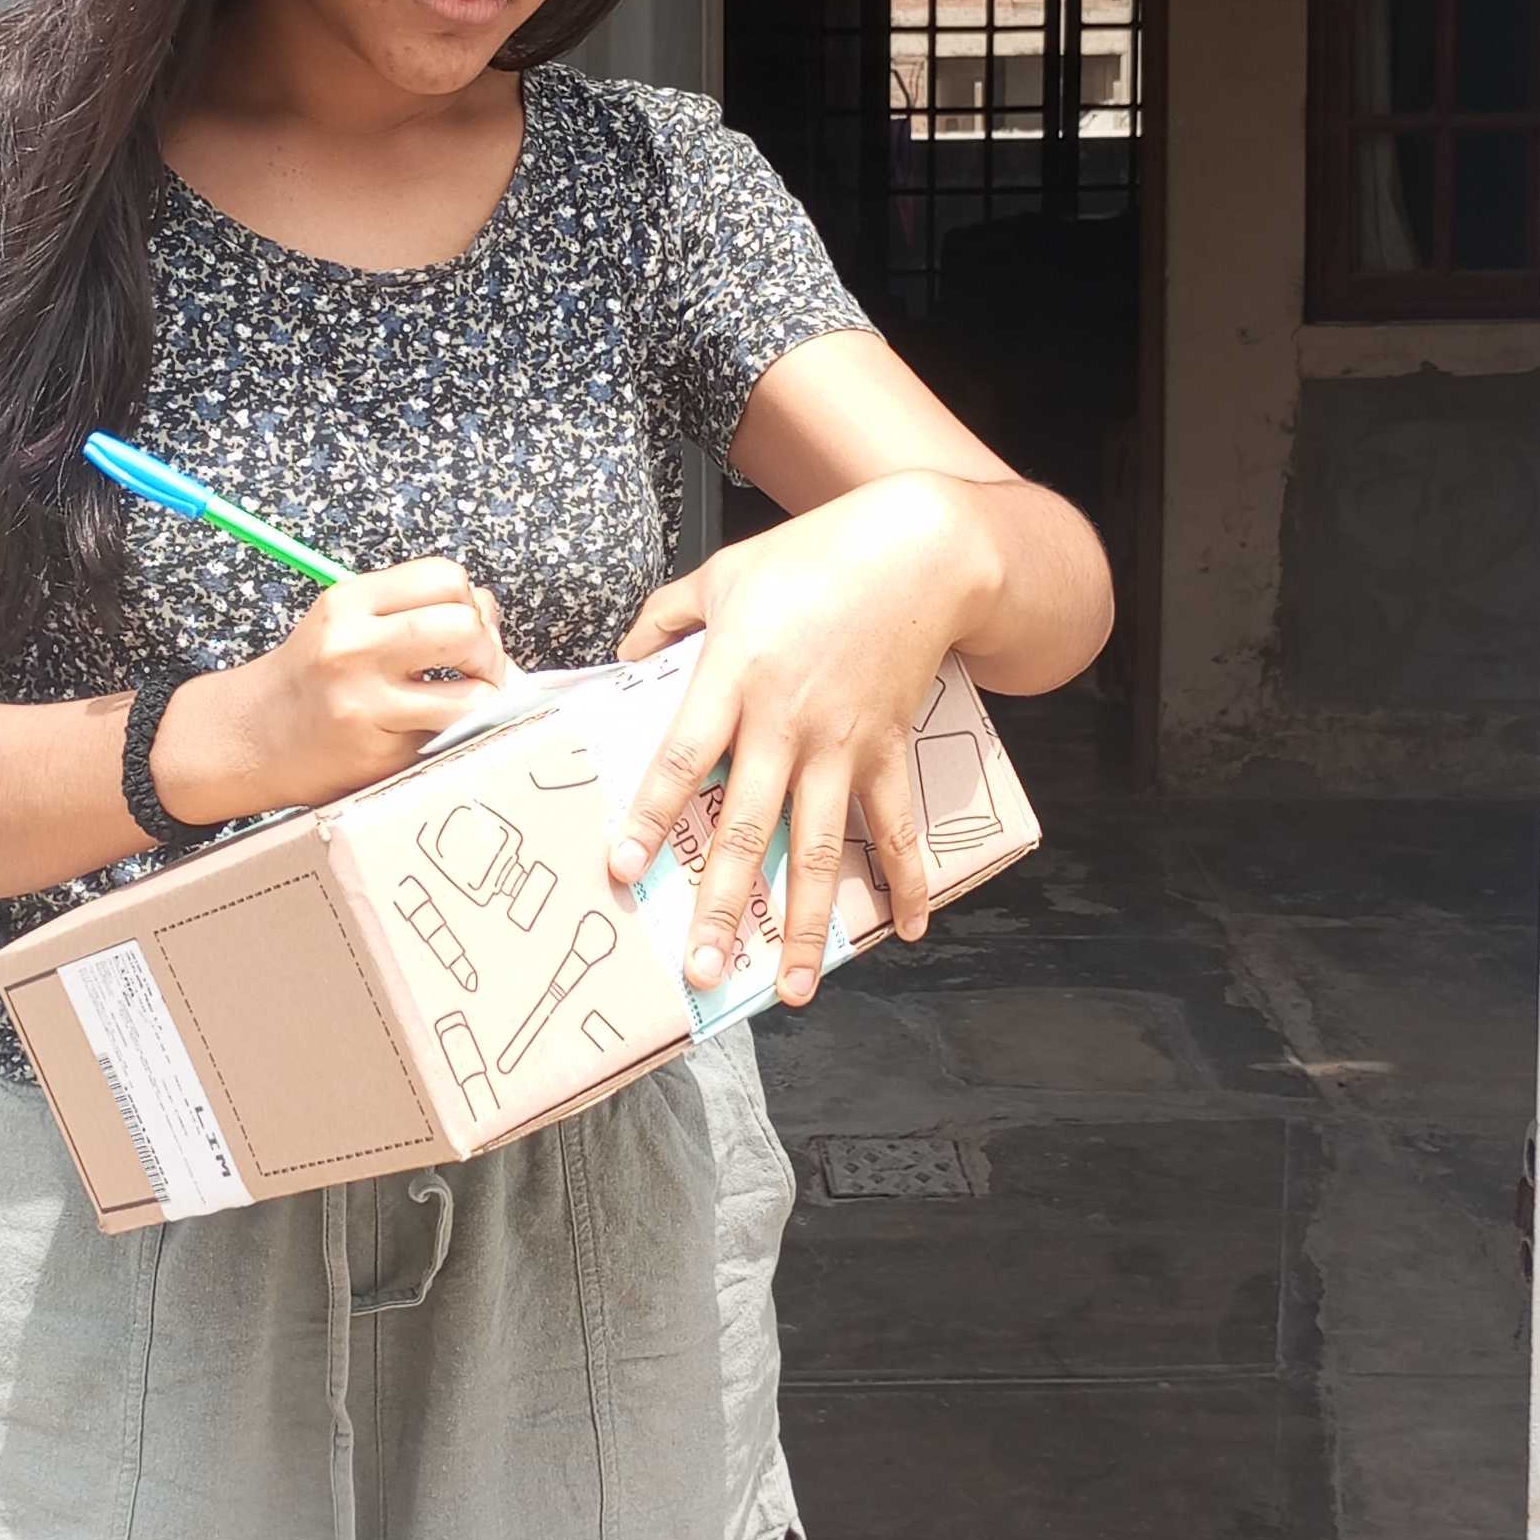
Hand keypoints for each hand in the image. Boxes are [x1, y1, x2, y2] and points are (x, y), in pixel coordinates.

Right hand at [155, 560, 505, 824]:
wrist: (249, 737)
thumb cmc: (309, 680)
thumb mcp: (345, 623)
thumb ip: (408, 609)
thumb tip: (489, 616)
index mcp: (348, 603)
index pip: (445, 577)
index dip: (472, 602)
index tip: (469, 626)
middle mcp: (353, 646)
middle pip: (464, 626)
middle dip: (489, 649)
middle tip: (479, 669)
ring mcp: (365, 702)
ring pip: (472, 691)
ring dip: (486, 698)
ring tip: (468, 703)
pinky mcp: (377, 750)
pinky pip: (450, 736)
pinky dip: (459, 733)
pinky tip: (438, 730)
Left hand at [609, 476, 984, 1005]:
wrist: (917, 551)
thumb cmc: (811, 556)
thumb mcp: (722, 573)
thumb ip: (664, 618)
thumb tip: (622, 662)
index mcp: (733, 677)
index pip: (682, 759)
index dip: (650, 815)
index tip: (622, 869)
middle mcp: (786, 723)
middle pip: (748, 827)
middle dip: (721, 905)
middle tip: (699, 971)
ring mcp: (843, 744)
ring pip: (820, 847)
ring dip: (803, 923)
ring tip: (789, 988)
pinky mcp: (888, 750)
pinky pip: (897, 826)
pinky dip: (906, 879)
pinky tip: (907, 930)